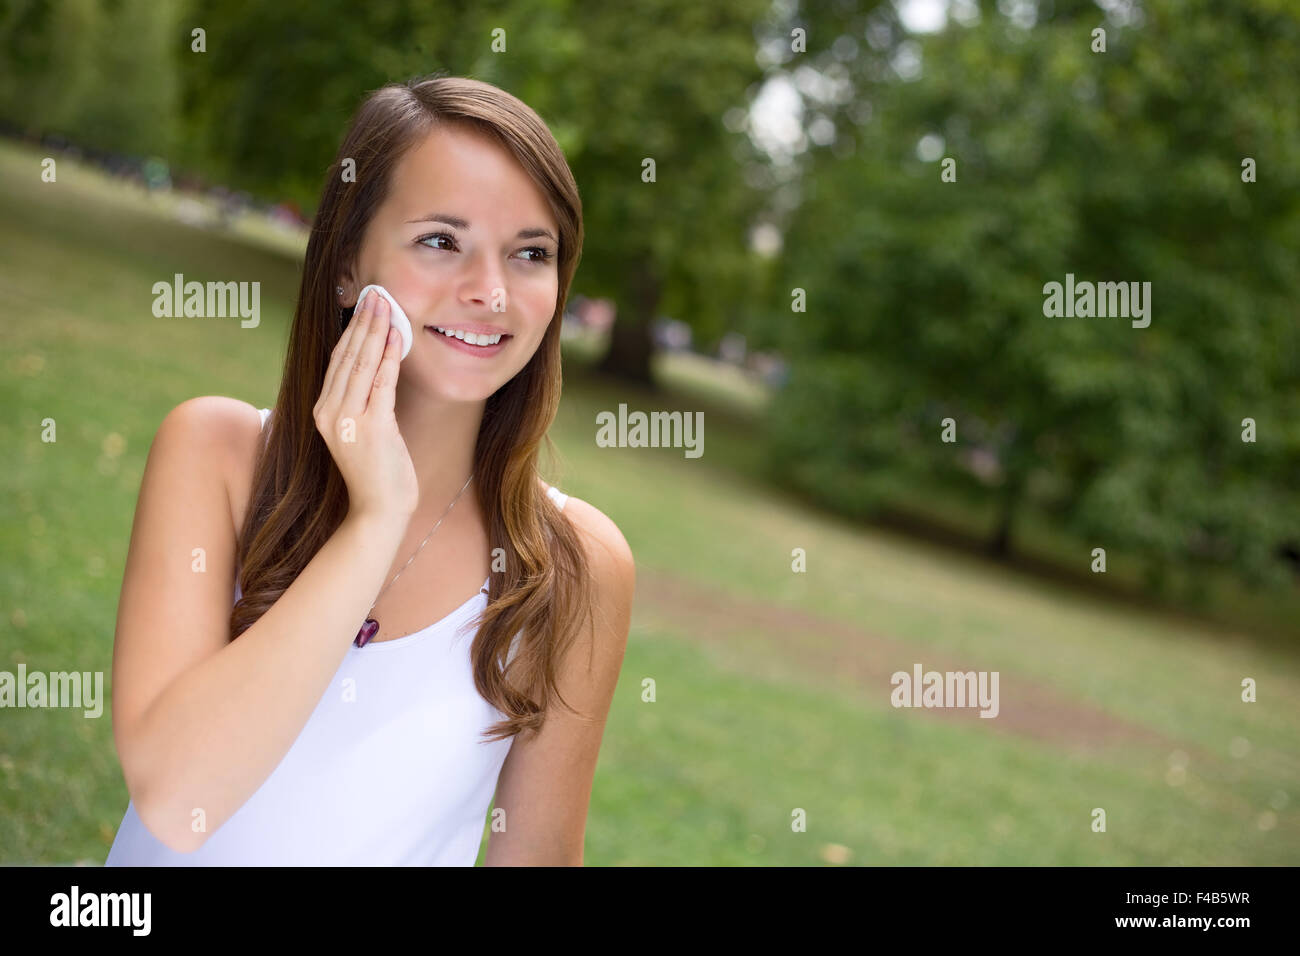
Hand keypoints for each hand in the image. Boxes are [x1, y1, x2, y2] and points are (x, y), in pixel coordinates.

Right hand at [313, 290, 418, 521]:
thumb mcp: (362, 431)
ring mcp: (348, 420)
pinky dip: (389, 356)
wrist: (379, 510)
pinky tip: (397, 335)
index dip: (351, 330)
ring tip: (386, 305)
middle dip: (363, 322)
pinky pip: (381, 382)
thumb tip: (375, 364)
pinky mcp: (371, 427)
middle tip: (376, 294)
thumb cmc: (376, 472)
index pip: (337, 361)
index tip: (364, 306)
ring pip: (361, 363)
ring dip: (376, 331)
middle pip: (346, 356)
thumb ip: (361, 401)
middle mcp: (329, 413)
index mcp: (322, 412)